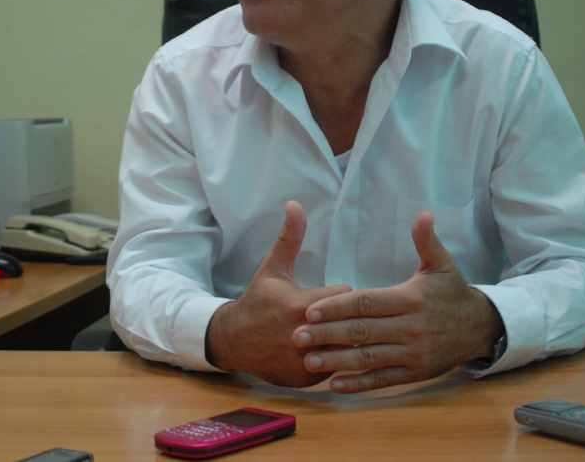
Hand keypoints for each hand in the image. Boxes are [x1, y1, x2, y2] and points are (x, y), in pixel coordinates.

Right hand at [205, 201, 350, 386]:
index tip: (332, 294)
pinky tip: (323, 351)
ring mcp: (304, 361)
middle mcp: (303, 335)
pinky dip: (332, 361)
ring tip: (334, 332)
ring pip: (346, 348)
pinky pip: (335, 369)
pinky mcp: (305, 380)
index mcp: (299, 305)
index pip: (347, 295)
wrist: (233, 340)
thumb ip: (290, 237)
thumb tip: (295, 204)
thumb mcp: (273, 267)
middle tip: (336, 314)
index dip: (341, 294)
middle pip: (350, 323)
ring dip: (343, 340)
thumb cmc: (258, 300)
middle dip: (345, 318)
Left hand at [294, 211, 503, 392]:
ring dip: (337, 361)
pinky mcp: (415, 373)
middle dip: (328, 334)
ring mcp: (412, 354)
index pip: (367, 303)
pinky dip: (359, 384)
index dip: (337, 306)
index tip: (310, 309)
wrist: (480, 328)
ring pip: (369, 358)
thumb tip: (423, 214)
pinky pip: (383, 380)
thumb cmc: (452, 293)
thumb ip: (427, 241)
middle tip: (297, 335)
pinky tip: (335, 384)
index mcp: (410, 300)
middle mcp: (410, 328)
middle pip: (362, 331)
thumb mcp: (442, 265)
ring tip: (309, 359)